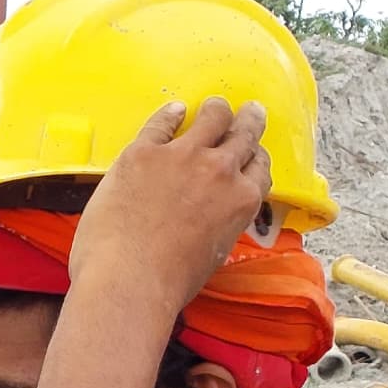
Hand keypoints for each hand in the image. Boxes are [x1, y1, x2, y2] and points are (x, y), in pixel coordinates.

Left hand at [65, 98, 271, 316]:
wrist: (129, 279)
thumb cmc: (168, 281)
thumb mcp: (213, 253)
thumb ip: (218, 224)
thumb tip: (207, 219)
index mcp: (242, 201)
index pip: (259, 167)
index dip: (255, 157)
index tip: (251, 153)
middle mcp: (220, 171)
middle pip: (243, 134)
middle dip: (248, 121)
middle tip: (249, 112)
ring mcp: (183, 156)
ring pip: (211, 117)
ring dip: (215, 109)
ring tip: (214, 106)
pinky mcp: (144, 152)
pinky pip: (162, 122)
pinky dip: (170, 114)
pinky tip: (173, 110)